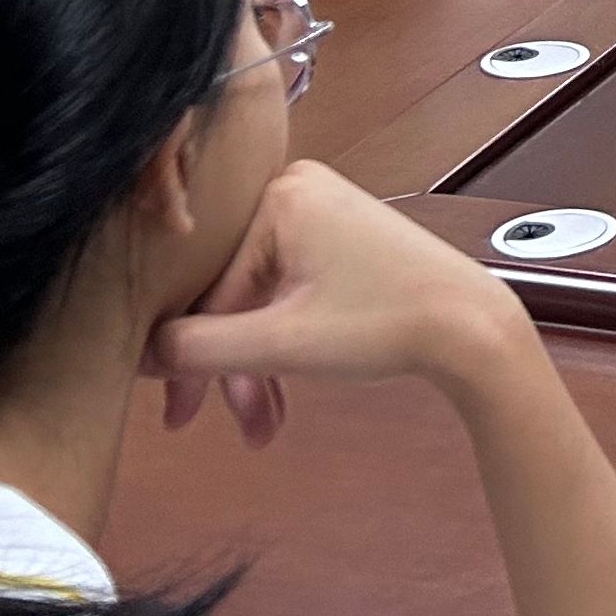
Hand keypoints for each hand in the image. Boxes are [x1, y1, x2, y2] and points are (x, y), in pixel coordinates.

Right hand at [148, 160, 532, 446]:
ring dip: (260, 365)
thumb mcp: (280, 342)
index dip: (190, 360)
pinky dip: (284, 341)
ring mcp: (321, 212)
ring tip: (265, 425)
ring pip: (261, 301)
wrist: (473, 327)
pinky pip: (288, 291)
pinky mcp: (340, 237)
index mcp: (278, 195)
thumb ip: (199, 349)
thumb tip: (141, 354)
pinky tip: (280, 391)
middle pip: (233, 294)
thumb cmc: (389, 322)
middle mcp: (296, 191)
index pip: (208, 287)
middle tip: (228, 425)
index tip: (178, 415)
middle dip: (234, 369)